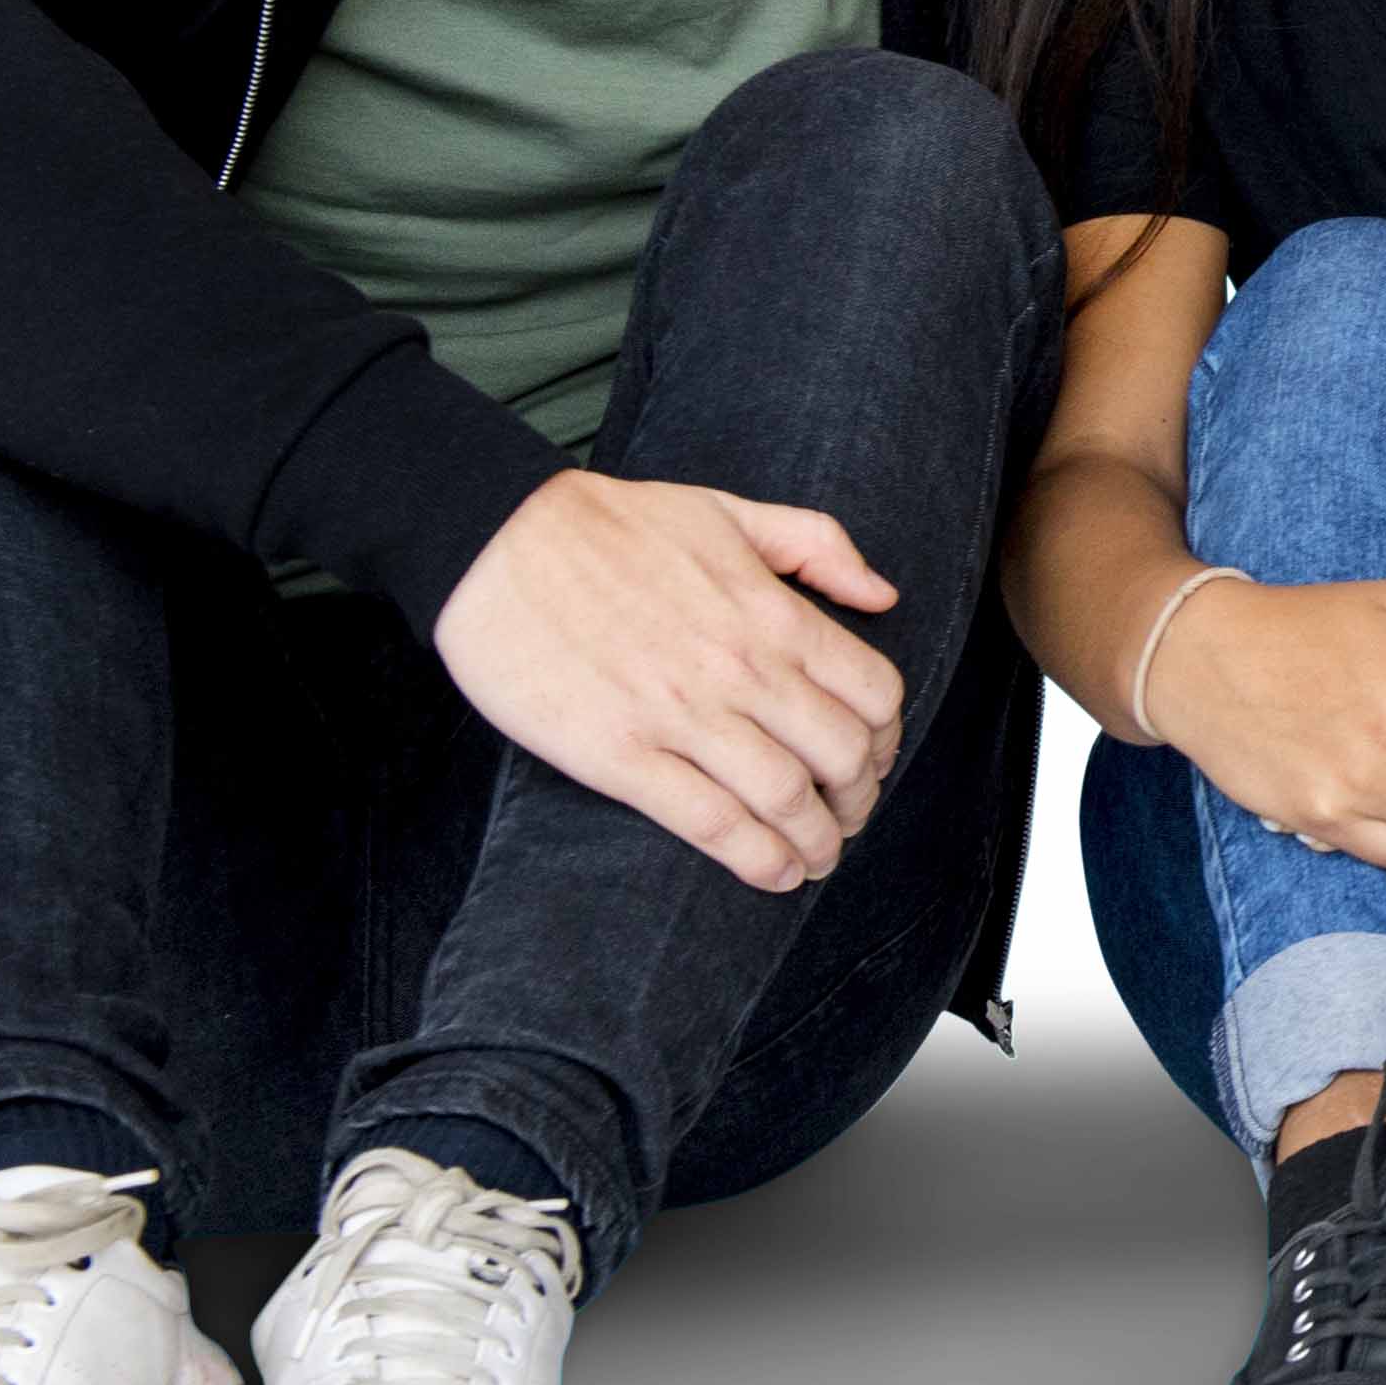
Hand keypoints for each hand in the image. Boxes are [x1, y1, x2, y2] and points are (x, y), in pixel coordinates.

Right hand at [433, 470, 916, 892]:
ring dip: (818, 842)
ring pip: (786, 800)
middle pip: (842, 757)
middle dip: (859, 799)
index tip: (873, 758)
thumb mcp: (731, 510)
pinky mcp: (622, 756)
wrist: (500, 542)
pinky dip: (756, 860)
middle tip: (849, 817)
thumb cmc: (613, 524)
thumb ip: (818, 545)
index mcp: (775, 615)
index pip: (873, 694)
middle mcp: (744, 671)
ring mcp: (684, 717)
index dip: (885, 739)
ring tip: (818, 859)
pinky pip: (711, 823)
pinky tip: (773, 874)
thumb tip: (884, 596)